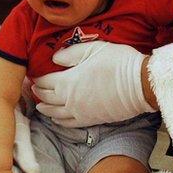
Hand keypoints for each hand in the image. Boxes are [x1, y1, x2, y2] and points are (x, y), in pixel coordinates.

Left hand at [32, 41, 156, 127]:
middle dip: (38, 93)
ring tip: (40, 105)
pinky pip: (68, 124)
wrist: (140, 85)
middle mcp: (69, 100)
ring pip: (54, 114)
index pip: (44, 82)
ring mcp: (79, 112)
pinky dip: (58, 121)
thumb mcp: (94, 49)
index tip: (33, 76)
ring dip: (45, 108)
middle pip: (46, 98)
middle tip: (33, 89)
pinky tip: (56, 118)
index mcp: (67, 81)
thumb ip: (71, 53)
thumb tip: (55, 58)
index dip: (37, 79)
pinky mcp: (90, 120)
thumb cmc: (118, 63)